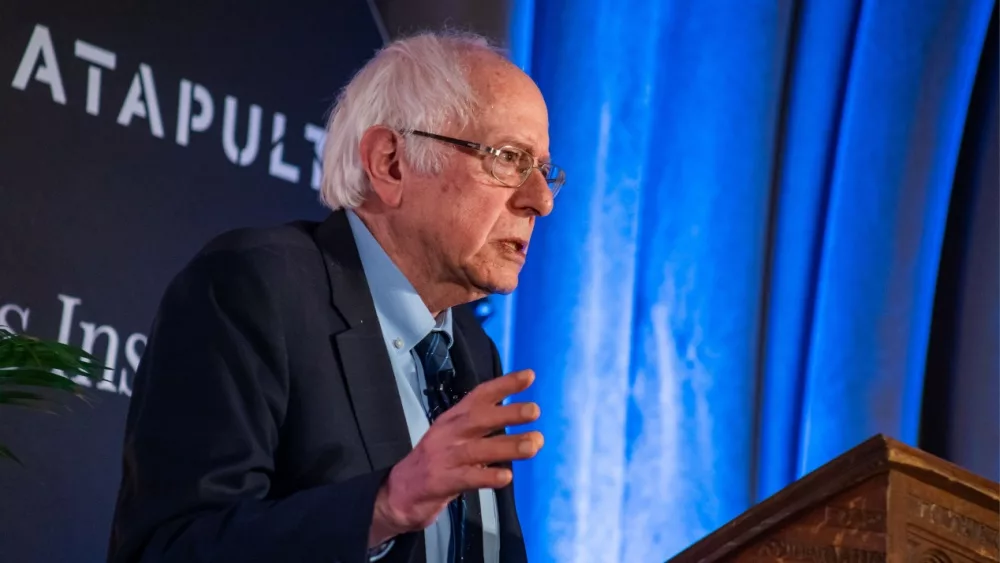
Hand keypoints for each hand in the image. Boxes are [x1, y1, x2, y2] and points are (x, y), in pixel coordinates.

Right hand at [368, 369, 542, 545]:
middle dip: (507, 413)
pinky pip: (467, 478)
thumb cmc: (434, 463)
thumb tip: (530, 433)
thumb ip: (485, 433)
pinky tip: (506, 476)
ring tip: (533, 445)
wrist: (396, 493)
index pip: (479, 396)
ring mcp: (443, 457)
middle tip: (534, 410)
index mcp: (452, 419)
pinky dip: (487, 477)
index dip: (503, 385)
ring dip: (507, 446)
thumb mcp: (454, 438)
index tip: (529, 376)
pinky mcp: (440, 482)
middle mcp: (448, 433)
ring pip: (478, 449)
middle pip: (478, 418)